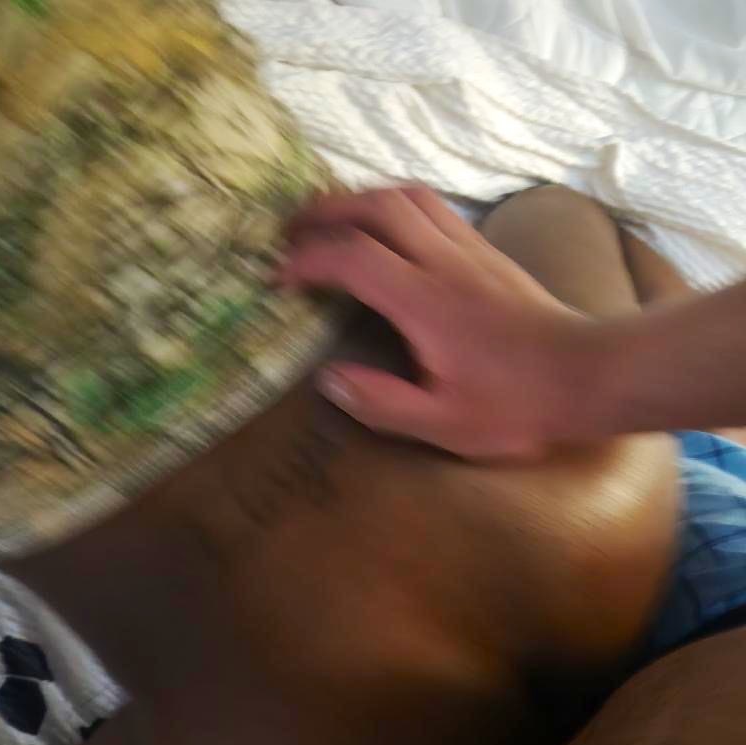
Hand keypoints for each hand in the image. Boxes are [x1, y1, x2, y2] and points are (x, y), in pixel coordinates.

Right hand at [279, 187, 611, 457]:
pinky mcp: (489, 252)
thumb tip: (329, 379)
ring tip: (331, 220)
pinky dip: (396, 206)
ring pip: (408, 196)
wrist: (589, 375)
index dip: (307, 260)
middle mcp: (446, 262)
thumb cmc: (517, 406)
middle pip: (377, 206)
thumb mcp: (445, 424)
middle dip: (325, 210)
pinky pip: (434, 207)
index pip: (353, 257)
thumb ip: (382, 403)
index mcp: (426, 302)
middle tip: (291, 231)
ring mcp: (471, 250)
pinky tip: (387, 230)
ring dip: (362, 198)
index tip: (279, 277)